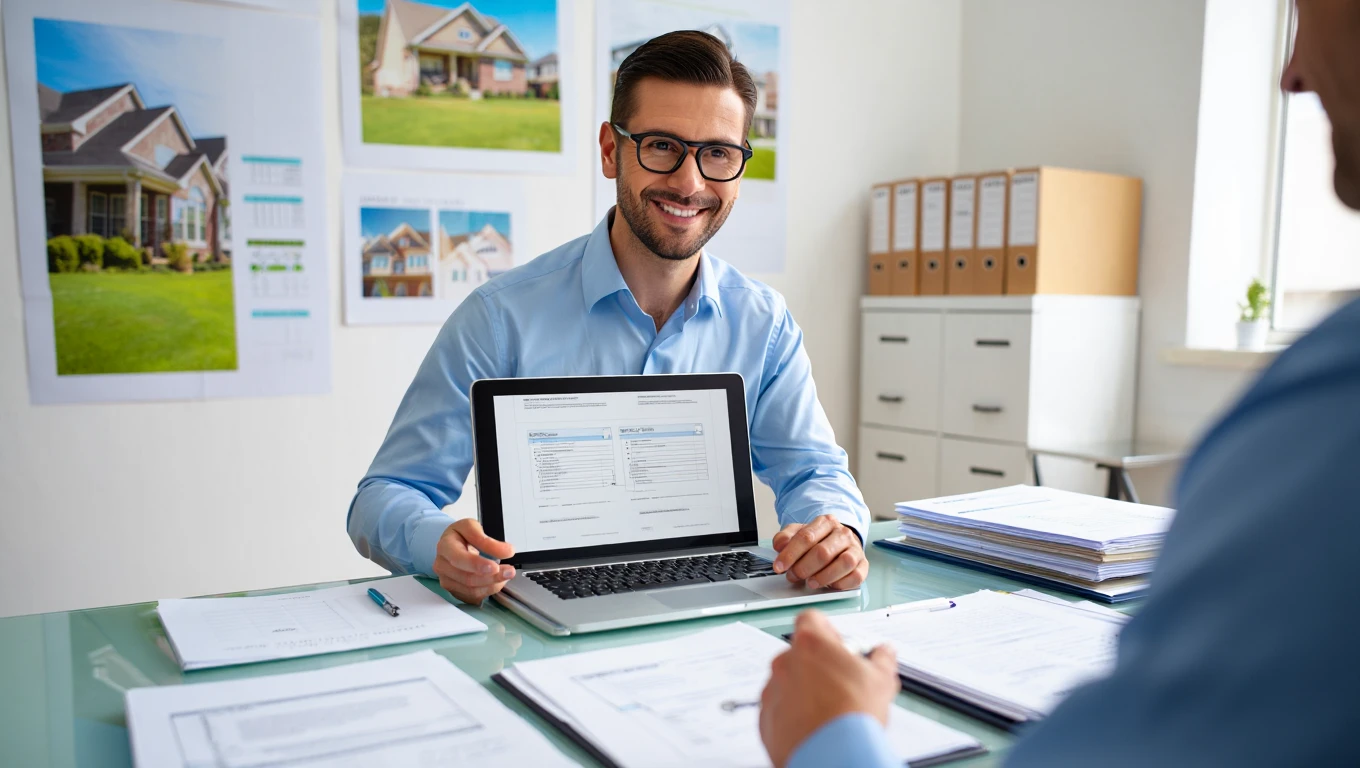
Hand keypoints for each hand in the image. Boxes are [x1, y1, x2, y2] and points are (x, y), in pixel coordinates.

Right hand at [433, 518, 515, 604]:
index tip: (495, 566)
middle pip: (467, 578)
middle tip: (509, 571)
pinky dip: (488, 590)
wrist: (452, 544)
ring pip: (471, 590)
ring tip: (505, 576)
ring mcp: (447, 581)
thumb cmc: (460, 535)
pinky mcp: (454, 591)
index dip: (477, 564)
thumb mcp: (471, 527)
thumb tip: (506, 551)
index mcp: (445, 546)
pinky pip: (473, 596)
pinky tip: (496, 582)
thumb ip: (487, 539)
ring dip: (492, 585)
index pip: (459, 559)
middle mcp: (443, 566)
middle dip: (491, 577)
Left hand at [759, 610, 899, 767]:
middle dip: (817, 666)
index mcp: (810, 644)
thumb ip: (881, 659)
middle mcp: (784, 663)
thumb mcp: (881, 680)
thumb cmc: (853, 715)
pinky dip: (793, 715)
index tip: (838, 647)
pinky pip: (778, 710)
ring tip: (828, 712)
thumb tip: (884, 653)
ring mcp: (771, 691)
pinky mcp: (765, 719)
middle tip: (839, 684)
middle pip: (799, 654)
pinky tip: (815, 727)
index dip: (827, 631)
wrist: (833, 755)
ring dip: (804, 691)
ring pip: (787, 683)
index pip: (811, 619)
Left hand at [771, 515, 867, 589]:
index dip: (790, 554)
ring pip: (844, 563)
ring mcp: (855, 549)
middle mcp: (843, 534)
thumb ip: (785, 537)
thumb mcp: (798, 533)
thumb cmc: (818, 540)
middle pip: (823, 552)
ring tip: (810, 583)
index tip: (779, 567)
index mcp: (826, 523)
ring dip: (824, 577)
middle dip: (804, 568)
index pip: (806, 537)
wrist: (840, 541)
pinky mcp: (863, 565)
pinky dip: (842, 583)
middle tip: (793, 576)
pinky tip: (829, 586)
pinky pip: (856, 576)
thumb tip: (780, 546)